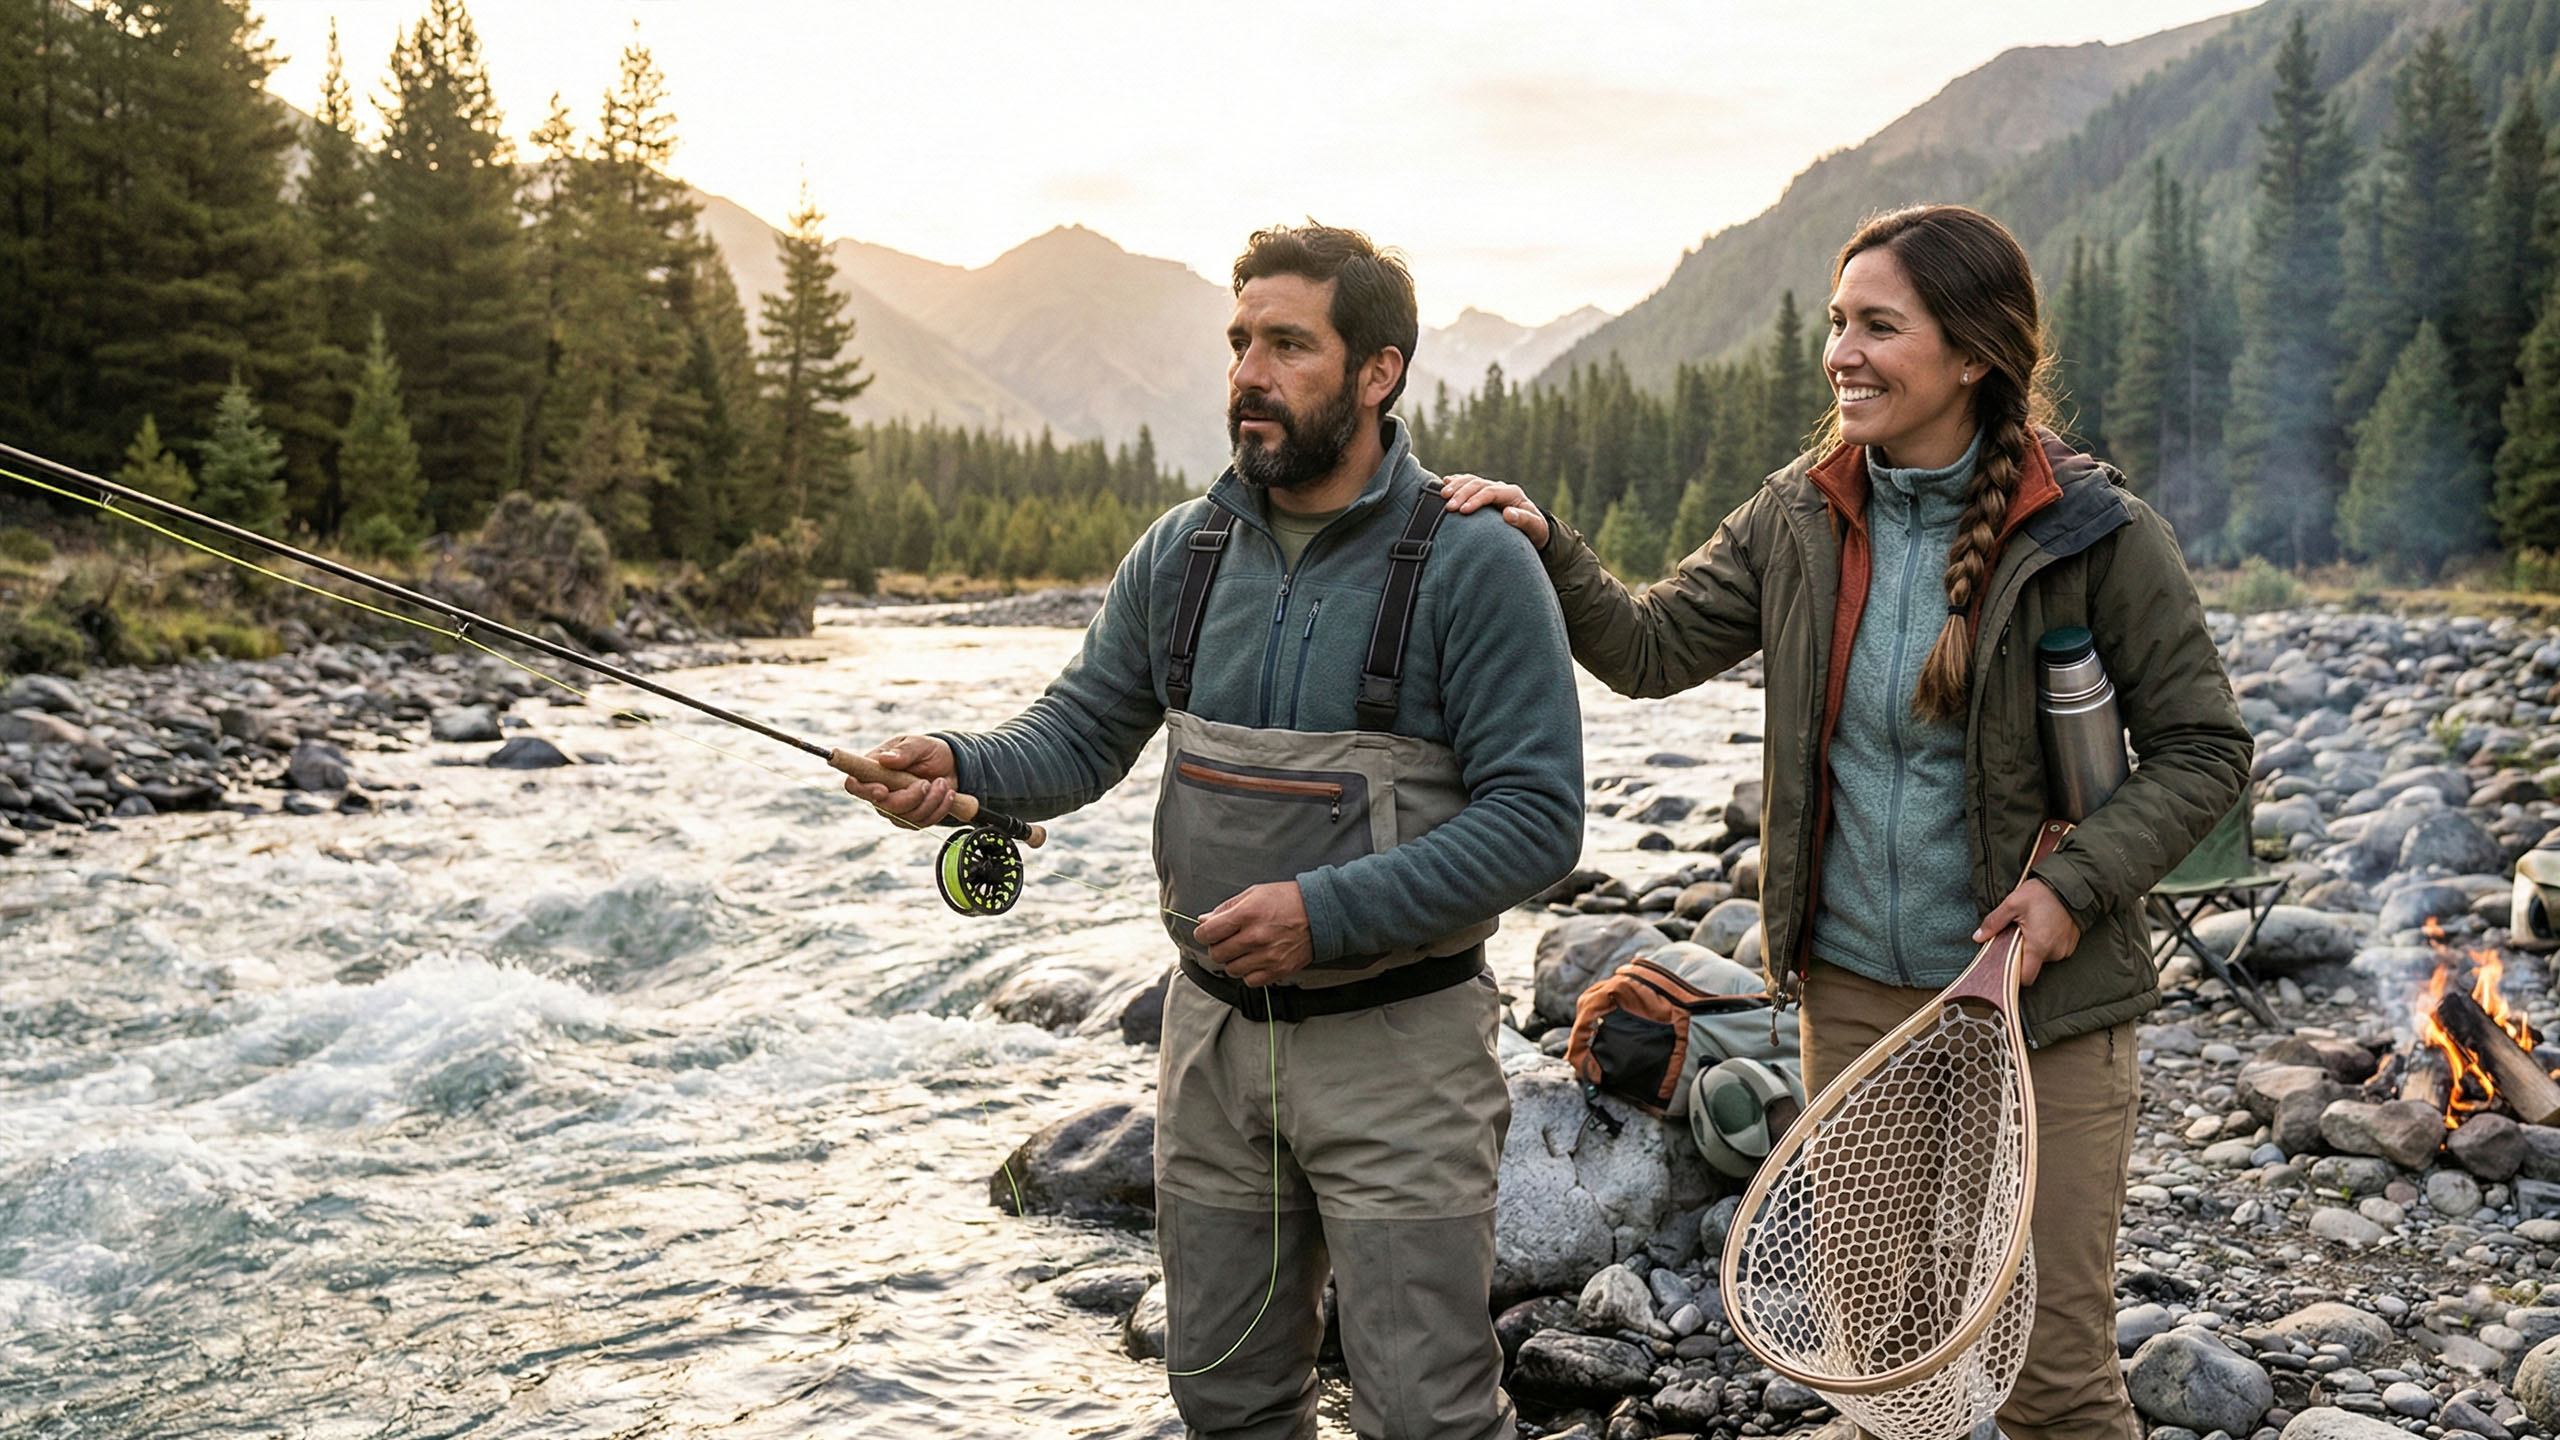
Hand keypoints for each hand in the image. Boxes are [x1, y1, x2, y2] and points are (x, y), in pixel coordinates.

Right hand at [846, 734, 958, 826]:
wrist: (950, 765)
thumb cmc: (929, 751)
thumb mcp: (920, 744)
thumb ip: (904, 751)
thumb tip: (886, 759)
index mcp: (873, 769)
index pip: (854, 785)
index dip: (864, 791)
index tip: (883, 790)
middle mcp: (879, 792)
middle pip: (883, 807)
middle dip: (909, 797)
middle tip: (926, 782)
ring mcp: (894, 808)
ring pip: (905, 817)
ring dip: (929, 801)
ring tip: (942, 783)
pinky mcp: (911, 819)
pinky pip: (921, 822)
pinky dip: (939, 808)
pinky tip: (947, 793)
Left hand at [1194, 882, 1314, 987]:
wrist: (1321, 912)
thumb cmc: (1288, 900)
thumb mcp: (1254, 893)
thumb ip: (1226, 908)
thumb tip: (1204, 921)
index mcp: (1247, 914)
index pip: (1208, 933)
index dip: (1202, 934)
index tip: (1206, 933)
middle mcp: (1256, 936)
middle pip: (1217, 953)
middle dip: (1217, 947)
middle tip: (1226, 940)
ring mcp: (1268, 956)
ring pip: (1231, 970)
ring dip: (1232, 961)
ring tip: (1243, 950)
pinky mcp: (1279, 969)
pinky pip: (1250, 981)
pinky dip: (1248, 973)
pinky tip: (1255, 960)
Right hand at [1440, 473, 1549, 547]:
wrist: (1533, 529)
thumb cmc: (1534, 531)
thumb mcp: (1535, 528)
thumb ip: (1524, 521)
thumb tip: (1508, 513)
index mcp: (1512, 493)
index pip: (1491, 492)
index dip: (1476, 500)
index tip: (1464, 511)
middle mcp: (1501, 488)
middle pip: (1478, 484)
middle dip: (1462, 494)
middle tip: (1449, 507)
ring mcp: (1491, 488)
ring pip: (1471, 480)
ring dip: (1456, 486)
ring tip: (1442, 495)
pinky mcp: (1483, 492)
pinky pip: (1468, 482)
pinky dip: (1456, 481)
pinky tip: (1444, 482)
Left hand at [1973, 878, 2080, 985]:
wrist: (2072, 883)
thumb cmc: (2042, 893)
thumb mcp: (2013, 904)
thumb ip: (1994, 922)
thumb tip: (1978, 937)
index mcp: (2038, 947)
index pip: (2025, 978)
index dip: (2013, 974)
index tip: (2005, 962)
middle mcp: (2054, 952)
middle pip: (2033, 965)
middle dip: (2022, 954)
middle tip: (2016, 935)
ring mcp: (2065, 948)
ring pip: (2043, 957)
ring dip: (2035, 947)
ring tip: (2031, 927)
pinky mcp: (2071, 943)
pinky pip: (2054, 949)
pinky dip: (2046, 942)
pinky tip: (2043, 926)